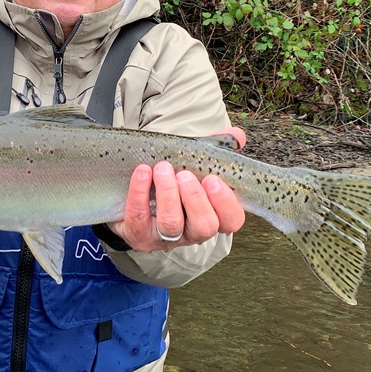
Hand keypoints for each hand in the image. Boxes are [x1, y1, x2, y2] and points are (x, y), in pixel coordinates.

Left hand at [108, 127, 246, 251]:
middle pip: (204, 226)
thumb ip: (217, 149)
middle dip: (195, 199)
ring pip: (171, 223)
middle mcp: (192, 232)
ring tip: (162, 169)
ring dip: (168, 194)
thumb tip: (237, 135)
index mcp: (212, 216)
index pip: (231, 220)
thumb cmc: (173, 181)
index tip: (213, 179)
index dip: (225, 203)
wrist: (133, 194)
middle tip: (184, 175)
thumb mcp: (195, 164)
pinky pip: (138, 217)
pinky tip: (142, 172)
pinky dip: (139, 193)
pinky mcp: (138, 233)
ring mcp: (164, 236)